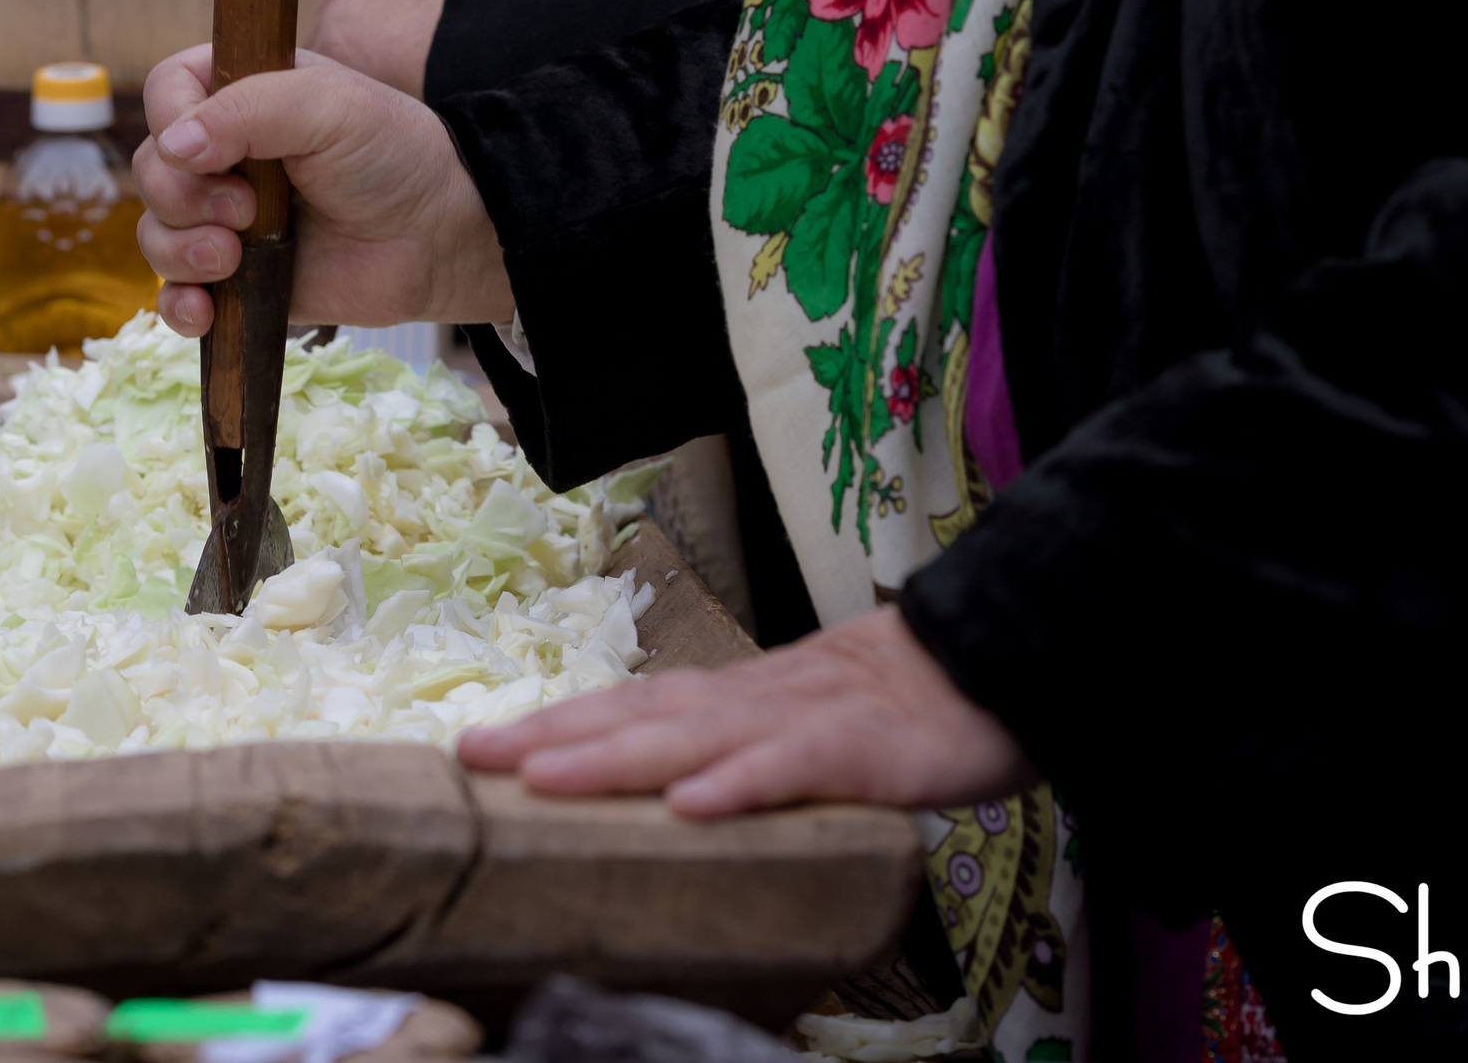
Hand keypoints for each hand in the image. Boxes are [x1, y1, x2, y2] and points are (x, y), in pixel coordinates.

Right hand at [132, 46, 512, 333]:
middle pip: (150, 170)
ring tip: (233, 257)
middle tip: (245, 210)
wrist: (440, 238)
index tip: (204, 150)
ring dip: (179, 251)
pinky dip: (178, 306)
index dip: (168, 120)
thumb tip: (173, 146)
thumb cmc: (394, 155)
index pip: (165, 91)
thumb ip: (247, 111)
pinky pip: (177, 296)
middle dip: (182, 197)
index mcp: (241, 94)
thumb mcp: (328, 107)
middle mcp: (224, 154)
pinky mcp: (237, 279)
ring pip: (155, 234)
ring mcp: (225, 219)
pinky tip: (204, 310)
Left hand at [456, 607, 1037, 815]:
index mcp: (735, 699)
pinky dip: (739, 786)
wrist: (994, 660)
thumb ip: (735, 750)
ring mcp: (802, 719)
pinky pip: (791, 769)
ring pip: (694, 738)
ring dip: (612, 756)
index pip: (627, 708)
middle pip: (637, 717)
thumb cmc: (894, 710)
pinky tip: (690, 808)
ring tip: (542, 777)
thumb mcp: (799, 729)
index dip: (553, 724)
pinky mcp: (858, 748)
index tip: (477, 746)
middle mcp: (751, 700)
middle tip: (473, 755)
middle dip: (551, 736)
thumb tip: (666, 786)